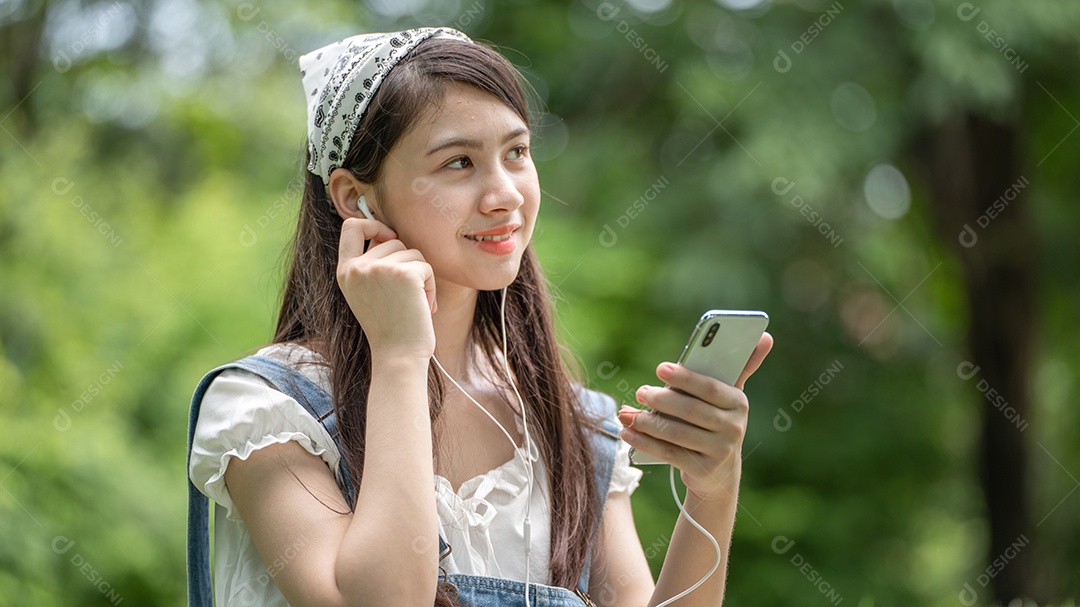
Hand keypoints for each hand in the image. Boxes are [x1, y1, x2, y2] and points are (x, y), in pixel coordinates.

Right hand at [336, 217, 437, 359]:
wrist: (398, 356)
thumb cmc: (390, 328)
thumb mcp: (368, 292)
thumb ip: (372, 264)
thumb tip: (391, 233)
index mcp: (345, 271)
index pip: (351, 226)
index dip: (373, 224)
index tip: (389, 237)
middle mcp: (358, 268)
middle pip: (393, 241)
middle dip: (407, 263)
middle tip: (407, 295)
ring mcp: (379, 269)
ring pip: (412, 252)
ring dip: (421, 276)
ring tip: (415, 303)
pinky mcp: (403, 273)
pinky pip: (426, 266)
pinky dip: (431, 286)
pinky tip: (424, 307)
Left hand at [617, 332, 772, 500]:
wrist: (718, 472)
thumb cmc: (716, 421)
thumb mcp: (727, 396)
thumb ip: (741, 365)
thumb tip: (766, 336)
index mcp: (738, 403)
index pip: (711, 388)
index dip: (686, 377)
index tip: (661, 368)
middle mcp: (734, 428)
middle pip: (692, 410)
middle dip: (662, 400)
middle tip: (641, 391)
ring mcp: (720, 451)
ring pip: (678, 433)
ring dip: (650, 422)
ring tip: (630, 414)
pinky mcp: (704, 470)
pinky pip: (670, 454)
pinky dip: (647, 443)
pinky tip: (629, 434)